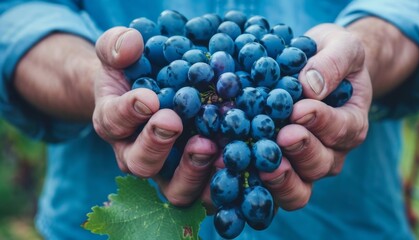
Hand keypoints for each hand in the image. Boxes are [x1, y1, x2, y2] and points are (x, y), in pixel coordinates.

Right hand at [93, 27, 217, 205]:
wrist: (149, 92)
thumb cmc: (134, 70)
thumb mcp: (120, 52)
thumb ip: (117, 46)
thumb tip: (131, 43)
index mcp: (114, 122)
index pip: (114, 121)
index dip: (129, 112)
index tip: (148, 98)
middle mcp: (136, 154)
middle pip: (141, 163)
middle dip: (157, 144)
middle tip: (174, 121)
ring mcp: (168, 171)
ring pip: (175, 189)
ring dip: (192, 172)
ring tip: (208, 147)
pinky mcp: (196, 177)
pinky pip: (206, 191)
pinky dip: (222, 181)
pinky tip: (237, 160)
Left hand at [258, 24, 371, 209]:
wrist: (319, 67)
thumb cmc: (332, 56)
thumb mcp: (342, 47)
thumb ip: (333, 63)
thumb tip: (310, 86)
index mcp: (351, 123)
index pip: (340, 129)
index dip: (320, 122)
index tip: (299, 110)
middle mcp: (332, 151)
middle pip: (320, 163)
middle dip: (301, 150)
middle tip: (282, 136)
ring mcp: (306, 165)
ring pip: (300, 186)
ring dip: (281, 177)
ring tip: (262, 163)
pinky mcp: (281, 170)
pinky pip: (274, 189)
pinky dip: (258, 186)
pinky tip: (238, 171)